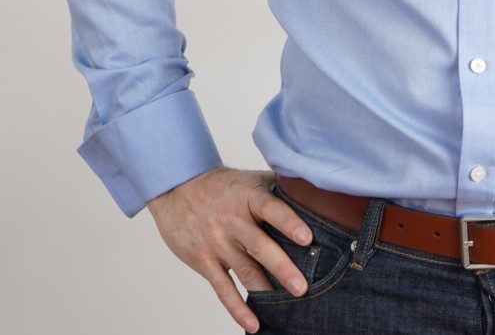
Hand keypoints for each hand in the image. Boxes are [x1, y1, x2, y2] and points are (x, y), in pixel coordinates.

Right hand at [147, 166, 312, 332]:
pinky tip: (253, 323)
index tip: (307, 238)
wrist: (178, 189)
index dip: (288, 222)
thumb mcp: (250, 179)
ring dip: (266, 291)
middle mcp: (233, 221)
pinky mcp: (204, 262)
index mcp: (248, 197)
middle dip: (283, 268)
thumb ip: (277, 188)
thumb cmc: (222, 185)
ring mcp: (217, 243)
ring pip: (245, 270)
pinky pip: (223, 288)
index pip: (271, 209)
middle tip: (302, 286)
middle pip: (260, 246)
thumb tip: (312, 195)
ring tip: (287, 305)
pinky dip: (238, 308)